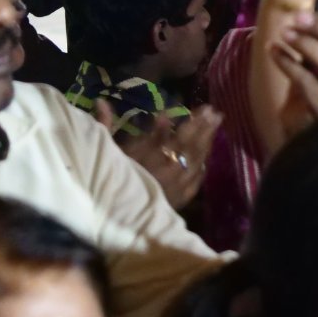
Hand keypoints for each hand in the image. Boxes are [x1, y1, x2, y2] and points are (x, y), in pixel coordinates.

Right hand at [101, 103, 220, 209]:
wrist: (115, 215)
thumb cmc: (108, 178)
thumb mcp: (106, 150)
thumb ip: (106, 125)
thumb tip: (101, 101)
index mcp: (152, 153)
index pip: (177, 133)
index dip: (192, 121)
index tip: (204, 108)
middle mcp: (169, 166)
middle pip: (192, 144)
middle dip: (205, 127)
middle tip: (216, 113)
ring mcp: (179, 183)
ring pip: (198, 159)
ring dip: (207, 142)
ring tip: (215, 126)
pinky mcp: (181, 198)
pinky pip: (197, 178)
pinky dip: (202, 165)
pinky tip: (206, 157)